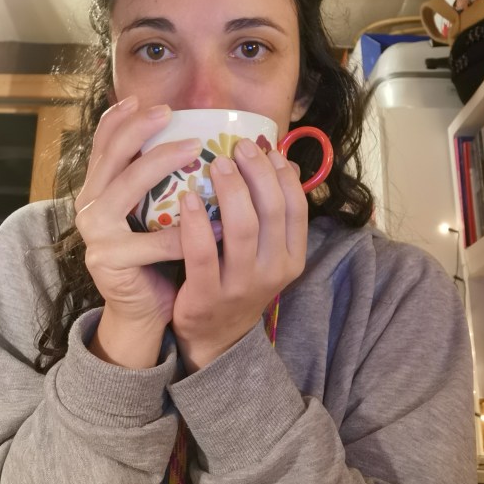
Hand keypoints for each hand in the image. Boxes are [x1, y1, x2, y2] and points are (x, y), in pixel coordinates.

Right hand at [75, 98, 201, 367]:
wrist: (143, 308)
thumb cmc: (156, 254)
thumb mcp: (155, 210)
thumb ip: (161, 180)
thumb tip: (196, 134)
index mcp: (98, 190)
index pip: (102, 145)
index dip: (117, 119)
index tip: (142, 99)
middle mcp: (89, 207)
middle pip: (112, 159)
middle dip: (140, 131)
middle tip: (168, 112)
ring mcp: (96, 235)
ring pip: (126, 189)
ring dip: (159, 164)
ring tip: (193, 149)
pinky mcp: (109, 261)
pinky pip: (150, 242)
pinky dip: (181, 231)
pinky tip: (210, 219)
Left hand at [171, 139, 307, 372]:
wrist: (215, 337)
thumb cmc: (238, 279)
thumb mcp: (266, 251)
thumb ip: (273, 212)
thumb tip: (281, 160)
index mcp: (292, 257)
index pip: (297, 207)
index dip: (282, 174)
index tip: (265, 148)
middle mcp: (274, 271)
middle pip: (272, 211)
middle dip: (257, 172)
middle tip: (238, 147)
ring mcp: (242, 285)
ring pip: (243, 228)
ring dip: (230, 190)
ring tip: (216, 163)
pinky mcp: (208, 296)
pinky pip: (203, 254)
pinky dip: (196, 222)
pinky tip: (187, 198)